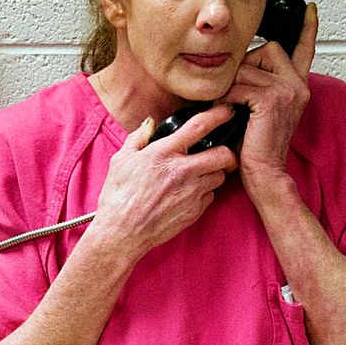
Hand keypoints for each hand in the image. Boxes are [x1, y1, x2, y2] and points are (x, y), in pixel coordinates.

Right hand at [85, 104, 239, 260]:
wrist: (121, 233)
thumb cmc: (117, 197)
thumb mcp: (120, 160)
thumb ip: (138, 138)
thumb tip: (149, 124)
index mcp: (164, 153)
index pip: (199, 127)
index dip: (219, 115)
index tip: (228, 111)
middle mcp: (182, 171)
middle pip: (223, 155)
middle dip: (227, 152)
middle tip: (221, 153)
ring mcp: (191, 193)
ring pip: (220, 177)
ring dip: (215, 173)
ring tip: (200, 175)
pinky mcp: (194, 212)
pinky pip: (210, 197)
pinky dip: (205, 192)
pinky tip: (190, 193)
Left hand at [221, 2, 316, 184]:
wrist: (264, 173)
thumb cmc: (257, 146)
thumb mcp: (260, 108)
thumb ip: (259, 85)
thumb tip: (239, 66)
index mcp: (297, 86)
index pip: (304, 50)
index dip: (307, 28)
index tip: (310, 10)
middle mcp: (297, 86)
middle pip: (266, 49)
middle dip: (245, 67)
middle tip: (240, 96)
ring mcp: (288, 91)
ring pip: (247, 67)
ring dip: (231, 86)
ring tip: (233, 109)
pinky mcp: (272, 99)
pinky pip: (239, 84)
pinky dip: (228, 98)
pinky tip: (232, 114)